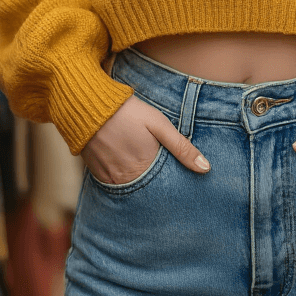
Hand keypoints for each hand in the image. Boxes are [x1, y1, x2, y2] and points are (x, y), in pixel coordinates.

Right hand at [80, 94, 209, 184]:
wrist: (89, 105)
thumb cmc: (128, 112)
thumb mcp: (159, 124)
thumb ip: (181, 147)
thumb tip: (205, 168)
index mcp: (145, 168)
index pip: (164, 187)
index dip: (171, 185)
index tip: (177, 184)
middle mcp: (126, 178)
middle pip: (146, 190)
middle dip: (155, 187)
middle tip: (159, 177)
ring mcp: (109, 177)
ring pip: (129, 189)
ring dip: (138, 183)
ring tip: (143, 173)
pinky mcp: (96, 173)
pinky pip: (112, 184)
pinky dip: (121, 179)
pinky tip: (126, 167)